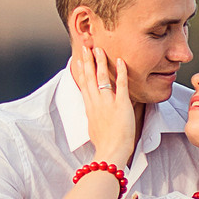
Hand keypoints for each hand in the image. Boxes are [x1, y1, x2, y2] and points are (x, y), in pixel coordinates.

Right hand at [77, 42, 138, 166]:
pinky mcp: (121, 104)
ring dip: (100, 61)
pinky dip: (121, 72)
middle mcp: (96, 102)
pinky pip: (121, 85)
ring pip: (101, 77)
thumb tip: (93, 115)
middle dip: (87, 60)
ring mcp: (107, 102)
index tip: (78, 59)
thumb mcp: (94, 128)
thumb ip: (94, 117)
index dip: (80, 70)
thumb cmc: (104, 144)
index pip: (83, 84)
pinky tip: (120, 61)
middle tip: (85, 47)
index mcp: (89, 107)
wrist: (111, 151)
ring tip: (98, 49)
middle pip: (89, 76)